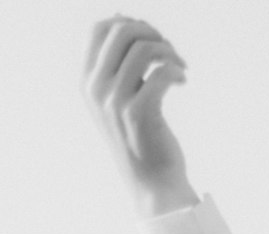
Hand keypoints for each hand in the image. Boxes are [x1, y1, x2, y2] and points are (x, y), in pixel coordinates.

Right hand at [83, 16, 197, 217]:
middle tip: (168, 52)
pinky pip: (162, 70)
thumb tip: (119, 15)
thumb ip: (116, 60)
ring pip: (144, 47)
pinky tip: (182, 82)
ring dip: (170, 51)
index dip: (128, 22)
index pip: (98, 29)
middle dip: (152, 32)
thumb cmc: (139, 136)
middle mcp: (95, 92)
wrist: (152, 182)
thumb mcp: (119, 95)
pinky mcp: (138, 114)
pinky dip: (177, 70)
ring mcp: (114, 104)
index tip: (148, 40)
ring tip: (179, 67)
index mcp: (86, 84)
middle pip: (122, 29)